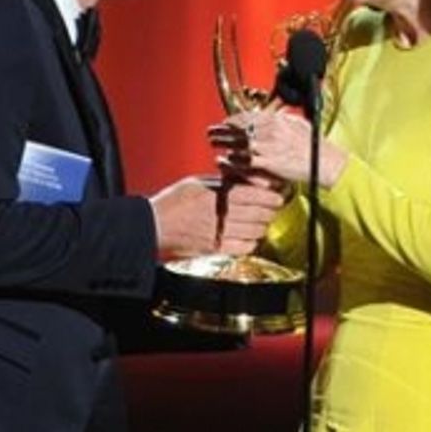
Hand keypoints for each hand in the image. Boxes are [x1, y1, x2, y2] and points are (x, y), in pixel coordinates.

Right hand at [149, 175, 283, 258]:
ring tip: (262, 221)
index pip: (255, 195)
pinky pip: (244, 248)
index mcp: (217, 195)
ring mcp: (219, 234)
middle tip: (272, 208)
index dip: (271, 196)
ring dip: (262, 226)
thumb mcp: (199, 183)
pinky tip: (250, 237)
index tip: (278, 196)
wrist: (153, 225)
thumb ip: (225, 183)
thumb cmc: (174, 202)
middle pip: (260, 214)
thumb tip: (250, 181)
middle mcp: (220, 215)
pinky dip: (252, 242)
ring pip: (255, 231)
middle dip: (270, 211)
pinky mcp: (215, 249)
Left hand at [210, 110, 347, 188]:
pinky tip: (224, 161)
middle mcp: (269, 131)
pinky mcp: (267, 164)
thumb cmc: (314, 146)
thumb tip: (273, 115)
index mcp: (276, 120)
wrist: (324, 162)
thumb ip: (282, 118)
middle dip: (222, 130)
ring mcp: (267, 147)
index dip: (232, 120)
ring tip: (213, 143)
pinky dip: (232, 161)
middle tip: (211, 132)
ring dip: (223, 143)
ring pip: (237, 144)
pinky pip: (244, 162)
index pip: (247, 117)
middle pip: (238, 128)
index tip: (224, 122)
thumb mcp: (298, 124)